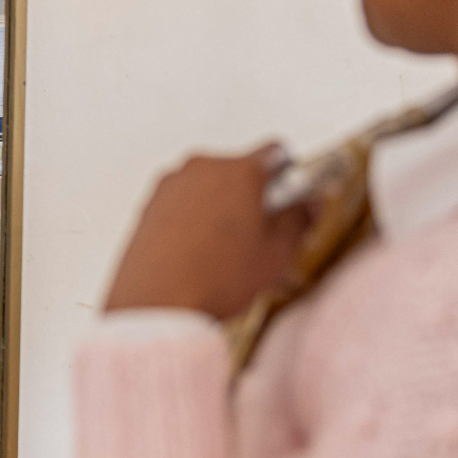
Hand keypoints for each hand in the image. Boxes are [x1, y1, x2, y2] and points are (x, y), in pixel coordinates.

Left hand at [103, 146, 311, 320]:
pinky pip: (182, 200)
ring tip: (225, 249)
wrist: (158, 304)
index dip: (289, 175)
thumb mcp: (276, 255)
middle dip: (252, 194)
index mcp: (240, 171)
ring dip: (220, 205)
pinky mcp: (150, 203)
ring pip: (208, 185)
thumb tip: (307, 206)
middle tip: (259, 232)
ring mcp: (172, 183)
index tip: (290, 197)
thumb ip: (298, 220)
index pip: (276, 153)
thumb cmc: (214, 280)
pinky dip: (192, 216)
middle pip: (238, 169)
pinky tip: (198, 252)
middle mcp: (203, 168)